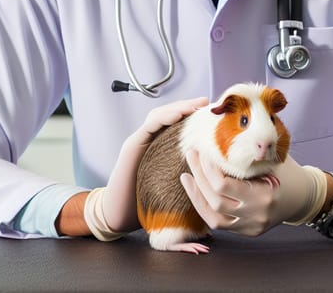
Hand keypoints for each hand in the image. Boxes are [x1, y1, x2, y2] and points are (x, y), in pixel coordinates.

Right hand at [81, 96, 207, 239]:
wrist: (118, 217)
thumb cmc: (147, 209)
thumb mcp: (175, 202)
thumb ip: (190, 206)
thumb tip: (210, 229)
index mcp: (162, 150)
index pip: (179, 126)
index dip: (195, 118)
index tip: (214, 113)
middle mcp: (151, 142)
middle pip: (171, 115)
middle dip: (189, 107)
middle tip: (207, 102)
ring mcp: (141, 141)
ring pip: (161, 115)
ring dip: (179, 107)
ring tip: (195, 105)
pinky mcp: (132, 145)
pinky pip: (149, 125)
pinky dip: (164, 117)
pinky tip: (178, 114)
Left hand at [179, 152, 327, 236]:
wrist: (304, 195)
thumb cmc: (287, 170)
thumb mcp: (272, 156)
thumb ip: (251, 148)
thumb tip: (223, 124)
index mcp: (264, 193)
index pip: (224, 185)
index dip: (207, 169)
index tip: (201, 151)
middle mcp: (257, 214)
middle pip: (215, 200)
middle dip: (198, 177)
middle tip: (191, 155)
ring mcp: (252, 226)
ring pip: (213, 217)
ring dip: (196, 196)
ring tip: (186, 177)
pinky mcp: (248, 231)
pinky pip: (220, 225)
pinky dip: (205, 208)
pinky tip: (197, 192)